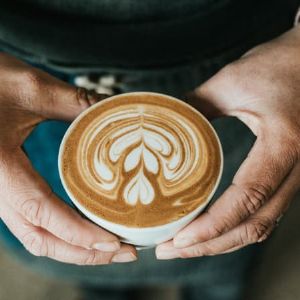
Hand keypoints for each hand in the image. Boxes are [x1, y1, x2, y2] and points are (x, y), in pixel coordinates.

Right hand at [0, 53, 136, 263]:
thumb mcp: (32, 87)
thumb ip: (77, 102)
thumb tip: (116, 110)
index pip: (42, 214)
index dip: (79, 234)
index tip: (115, 244)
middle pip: (41, 240)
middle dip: (84, 252)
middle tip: (125, 252)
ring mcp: (2, 192)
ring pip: (37, 236)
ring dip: (75, 248)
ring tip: (112, 248)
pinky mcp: (8, 188)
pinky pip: (35, 223)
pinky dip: (63, 234)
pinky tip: (86, 228)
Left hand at [156, 26, 299, 258]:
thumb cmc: (275, 65)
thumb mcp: (231, 82)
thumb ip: (194, 106)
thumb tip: (161, 125)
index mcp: (284, 144)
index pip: (247, 198)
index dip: (212, 225)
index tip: (178, 239)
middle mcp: (296, 168)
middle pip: (254, 224)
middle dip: (210, 244)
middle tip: (169, 250)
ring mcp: (295, 175)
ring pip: (261, 225)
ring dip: (222, 241)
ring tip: (184, 246)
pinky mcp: (286, 174)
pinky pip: (264, 213)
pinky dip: (236, 229)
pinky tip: (211, 230)